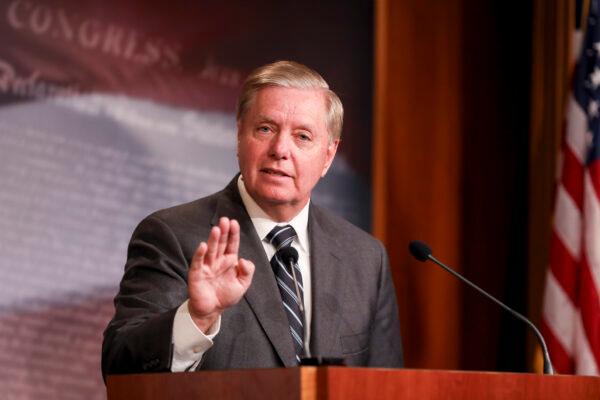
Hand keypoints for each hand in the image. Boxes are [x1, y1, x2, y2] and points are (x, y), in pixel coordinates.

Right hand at [187, 217, 254, 331]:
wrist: (212, 310)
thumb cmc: (226, 296)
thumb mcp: (243, 284)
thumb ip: (247, 271)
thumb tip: (243, 260)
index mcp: (229, 261)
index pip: (232, 244)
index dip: (233, 233)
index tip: (234, 222)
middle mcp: (217, 261)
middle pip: (220, 243)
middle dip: (223, 232)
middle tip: (224, 220)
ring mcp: (207, 266)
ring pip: (210, 250)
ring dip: (213, 240)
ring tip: (216, 229)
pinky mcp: (196, 274)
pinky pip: (198, 262)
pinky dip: (199, 254)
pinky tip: (203, 246)